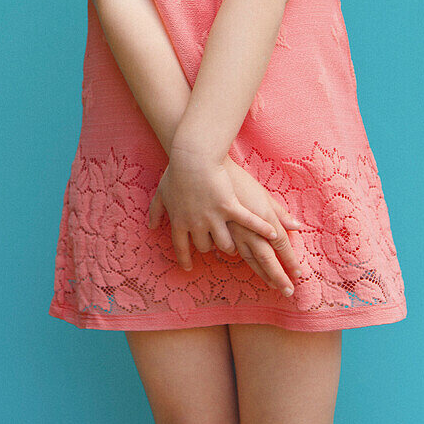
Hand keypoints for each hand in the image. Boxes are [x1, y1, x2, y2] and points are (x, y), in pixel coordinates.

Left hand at [147, 144, 281, 270]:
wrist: (193, 156)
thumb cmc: (176, 172)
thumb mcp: (162, 192)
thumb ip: (156, 212)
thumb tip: (151, 226)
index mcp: (179, 222)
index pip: (181, 248)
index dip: (184, 259)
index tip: (188, 267)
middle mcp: (197, 225)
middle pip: (205, 247)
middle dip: (211, 248)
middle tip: (217, 246)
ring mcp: (214, 218)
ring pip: (225, 245)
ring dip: (230, 247)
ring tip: (238, 246)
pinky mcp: (230, 207)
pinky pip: (248, 223)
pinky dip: (261, 229)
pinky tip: (272, 234)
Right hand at [222, 158, 302, 296]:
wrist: (208, 169)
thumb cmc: (238, 179)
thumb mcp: (262, 193)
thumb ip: (279, 212)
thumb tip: (297, 227)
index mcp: (264, 217)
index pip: (281, 244)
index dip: (290, 260)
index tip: (299, 274)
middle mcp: (249, 228)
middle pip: (267, 258)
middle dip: (279, 276)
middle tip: (289, 291)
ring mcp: (232, 231)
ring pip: (248, 259)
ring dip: (260, 273)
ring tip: (270, 284)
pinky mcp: (216, 231)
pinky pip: (226, 250)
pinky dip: (233, 258)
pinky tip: (240, 264)